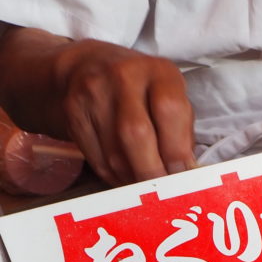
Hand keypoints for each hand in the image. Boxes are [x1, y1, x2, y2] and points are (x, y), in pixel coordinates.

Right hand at [52, 39, 195, 185]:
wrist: (89, 67)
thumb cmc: (145, 92)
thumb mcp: (171, 98)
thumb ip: (182, 133)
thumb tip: (187, 174)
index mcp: (160, 72)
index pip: (170, 111)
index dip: (177, 151)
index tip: (182, 177)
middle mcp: (124, 76)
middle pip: (136, 134)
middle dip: (152, 172)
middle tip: (163, 194)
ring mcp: (94, 92)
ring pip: (114, 152)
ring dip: (133, 180)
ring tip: (147, 189)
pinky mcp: (73, 111)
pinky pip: (96, 157)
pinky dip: (115, 177)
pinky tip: (126, 180)